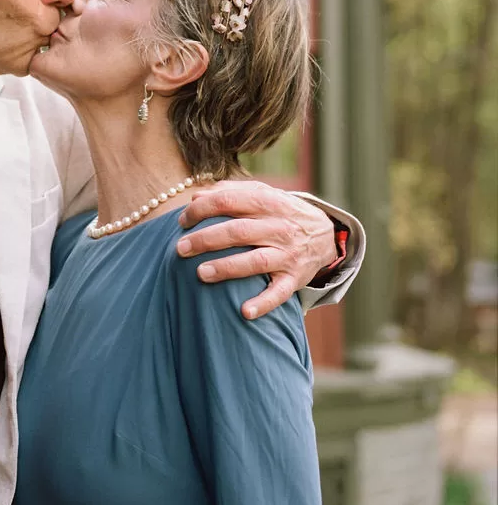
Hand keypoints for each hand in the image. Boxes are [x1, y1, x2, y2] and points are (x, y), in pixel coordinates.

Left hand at [176, 180, 336, 320]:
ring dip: (227, 268)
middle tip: (180, 248)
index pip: (230, 201)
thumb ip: (230, 192)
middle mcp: (279, 227)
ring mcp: (288, 254)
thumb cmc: (281, 212)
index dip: (202, 210)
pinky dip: (263, 303)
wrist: (326, 233)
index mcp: (268, 203)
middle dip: (206, 239)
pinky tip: (244, 312)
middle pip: (238, 231)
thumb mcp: (262, 194)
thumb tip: (196, 196)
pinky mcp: (295, 279)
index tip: (182, 221)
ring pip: (256, 261)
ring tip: (201, 273)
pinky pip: (279, 293)